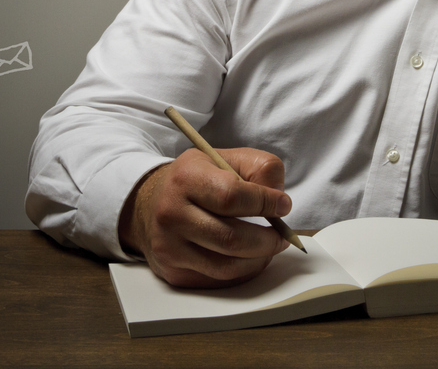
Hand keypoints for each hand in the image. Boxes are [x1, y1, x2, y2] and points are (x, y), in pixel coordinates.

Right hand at [118, 147, 291, 287]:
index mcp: (186, 177)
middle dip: (268, 240)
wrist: (153, 203)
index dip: (264, 203)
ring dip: (259, 259)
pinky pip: (218, 281)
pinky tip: (249, 257)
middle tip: (283, 235)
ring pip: (226, 266)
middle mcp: (171, 213)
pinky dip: (243, 271)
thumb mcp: (228, 158)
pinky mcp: (173, 273)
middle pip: (231, 238)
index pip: (231, 196)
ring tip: (269, 246)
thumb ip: (261, 169)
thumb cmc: (200, 179)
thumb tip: (279, 201)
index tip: (284, 205)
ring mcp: (169, 247)